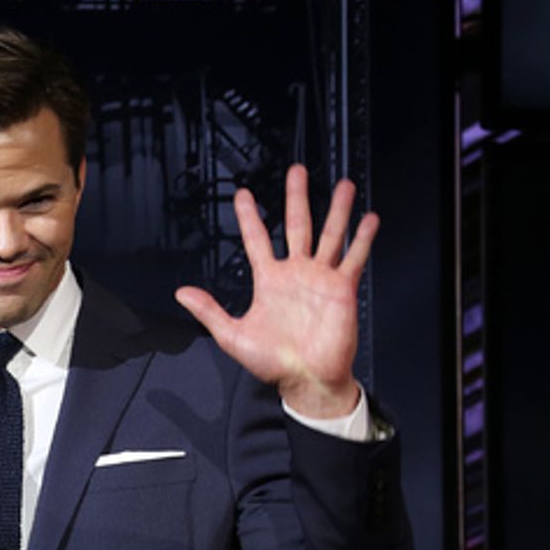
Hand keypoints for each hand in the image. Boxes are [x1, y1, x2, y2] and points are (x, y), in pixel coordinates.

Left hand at [174, 164, 376, 418]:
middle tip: (297, 171)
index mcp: (268, 281)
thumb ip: (209, 311)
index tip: (244, 194)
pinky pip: (354, 258)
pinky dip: (362, 239)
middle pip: (297, 225)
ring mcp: (320, 278)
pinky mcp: (343, 289)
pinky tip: (369, 218)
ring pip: (330, 235)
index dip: (250, 217)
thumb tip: (181, 292)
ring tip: (343, 184)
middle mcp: (295, 273)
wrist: (306, 379)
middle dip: (296, 198)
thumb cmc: (271, 362)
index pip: (257, 240)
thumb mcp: (232, 335)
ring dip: (336, 210)